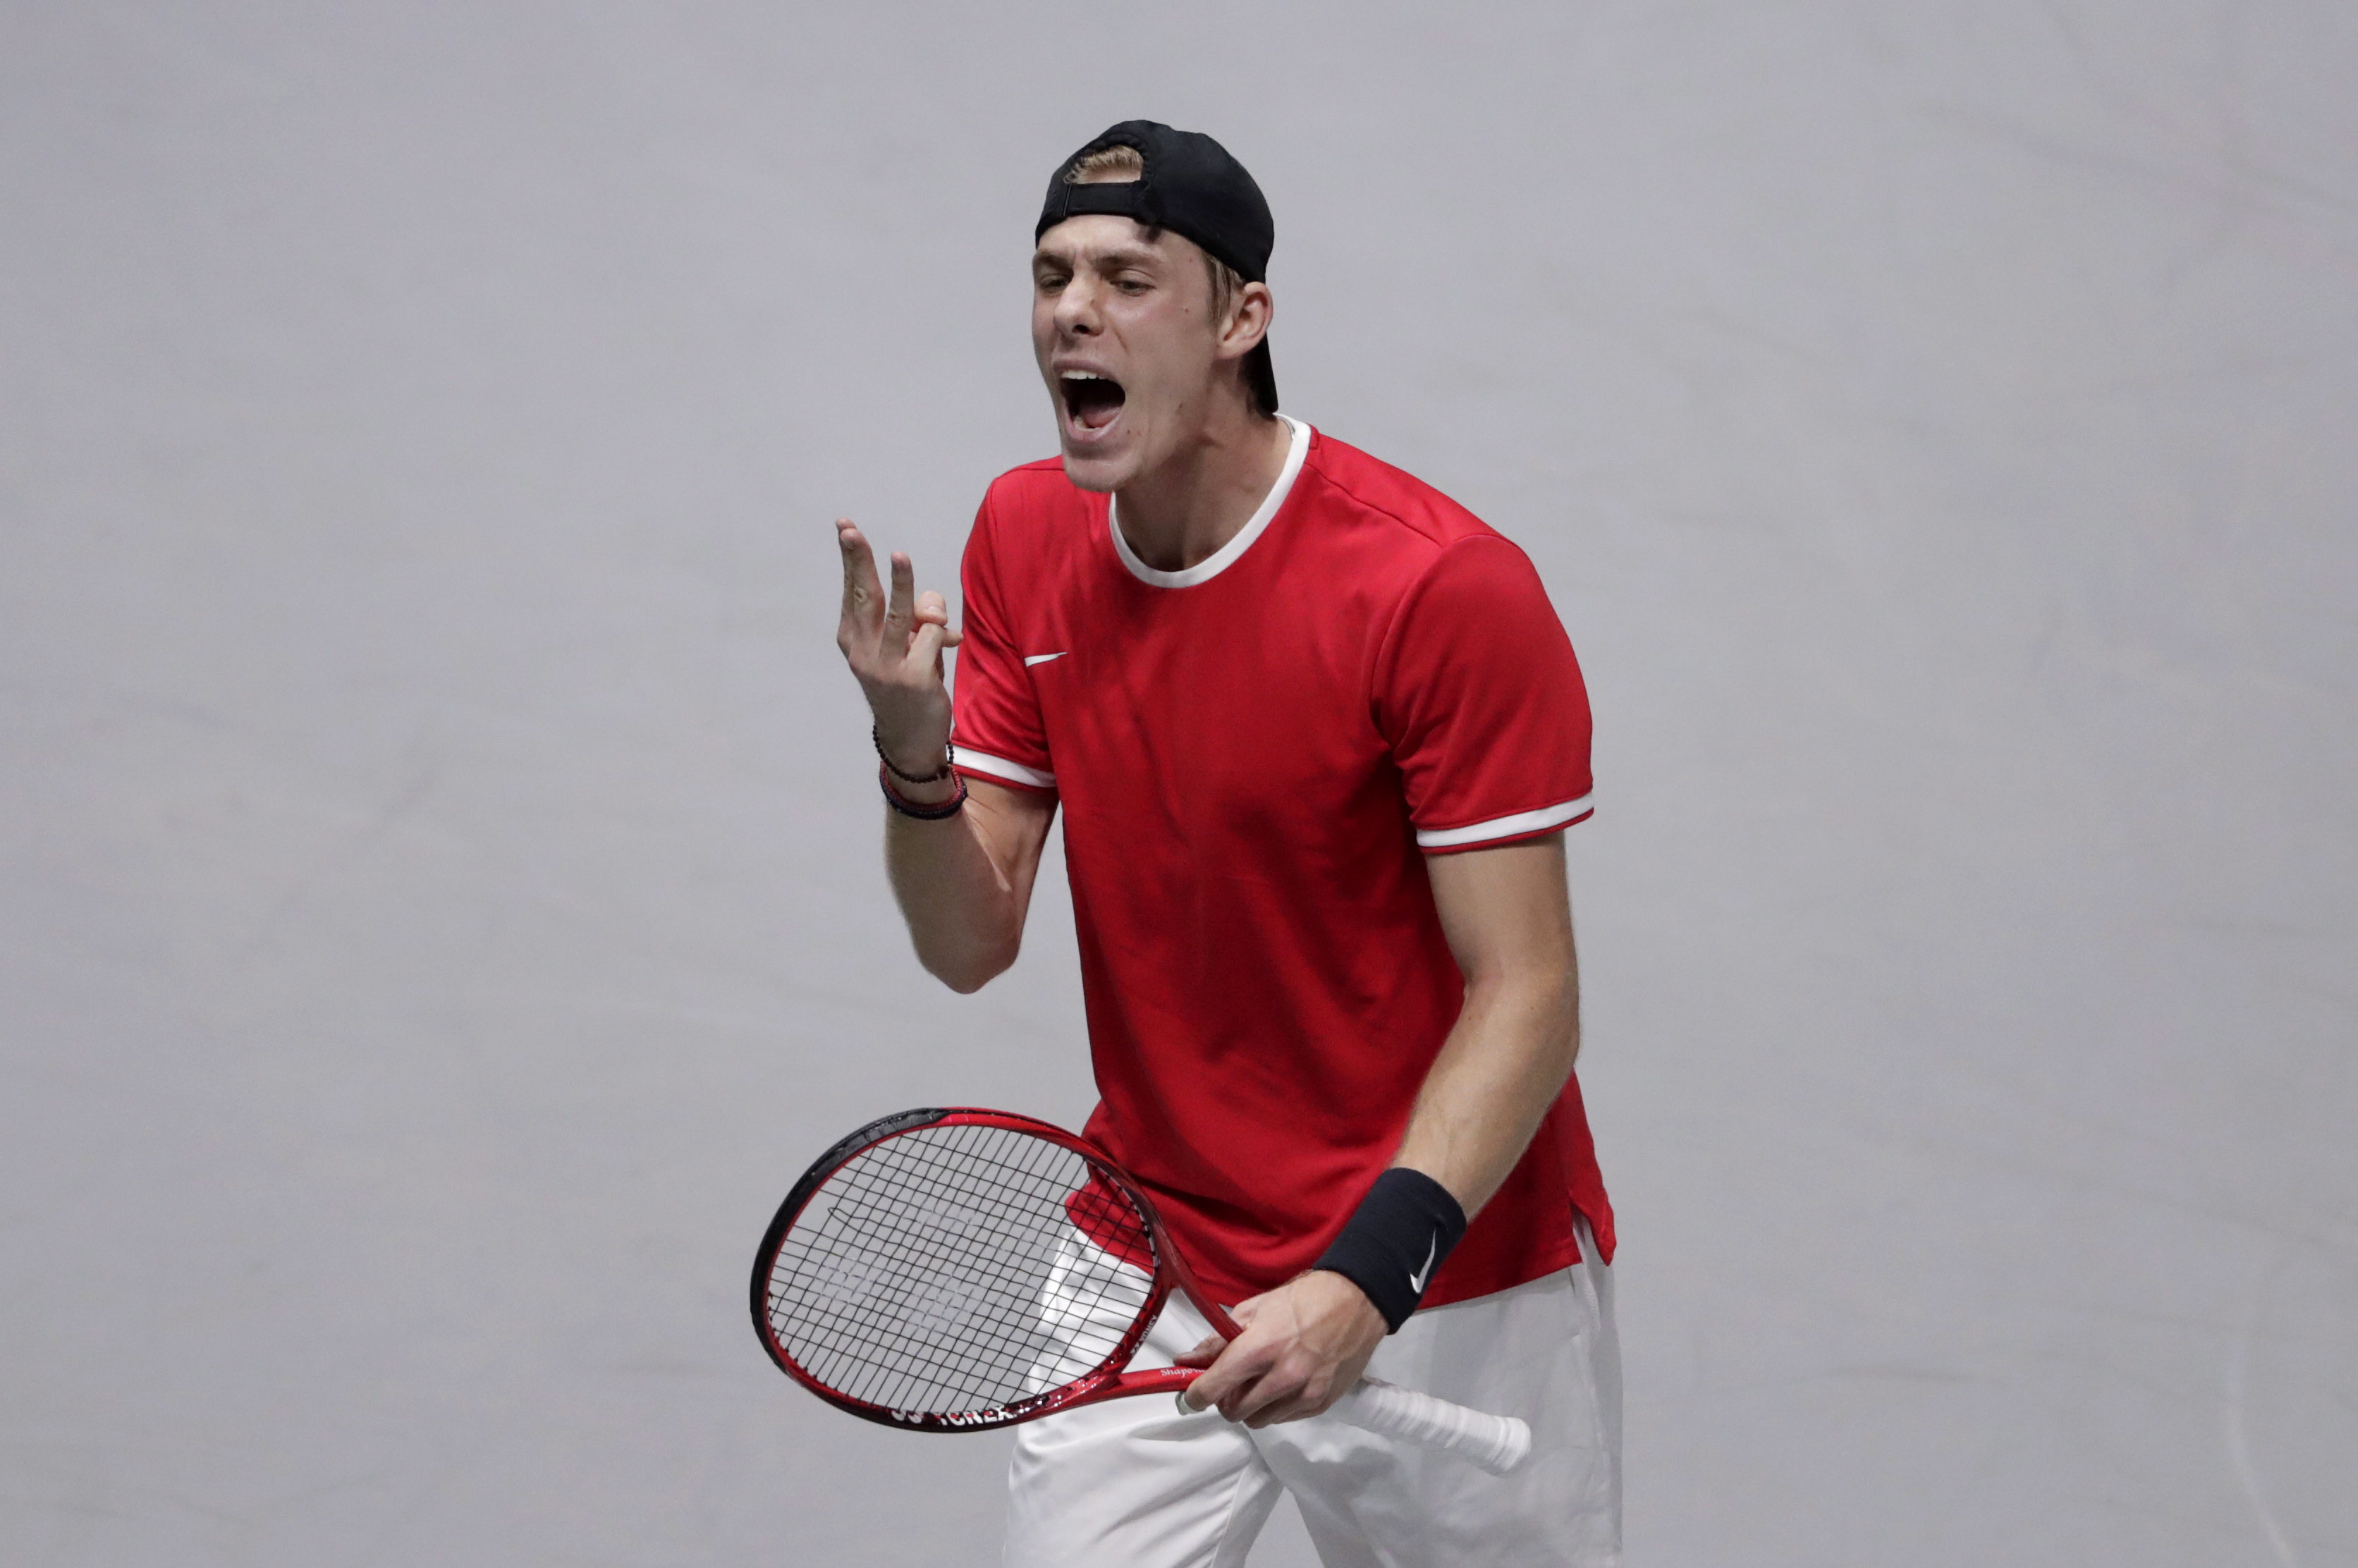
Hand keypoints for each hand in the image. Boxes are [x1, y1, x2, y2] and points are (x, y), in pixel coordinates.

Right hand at [835, 520, 960, 779]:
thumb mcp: (908, 647)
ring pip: (899, 615)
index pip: (853, 591)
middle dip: (858, 561)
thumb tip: (934, 609)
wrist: (910, 739)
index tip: (845, 526)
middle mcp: (863, 652)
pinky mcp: (913, 679)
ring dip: (902, 584)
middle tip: (850, 531)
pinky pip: (931, 638)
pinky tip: (948, 643)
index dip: (851, 559)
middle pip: (864, 597)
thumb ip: (919, 620)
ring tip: (900, 556)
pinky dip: (941, 632)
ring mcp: (886, 667)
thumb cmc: (907, 683)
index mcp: (853, 640)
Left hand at [1173, 1271, 1385, 1427]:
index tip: (1191, 1395)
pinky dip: (1277, 1407)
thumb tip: (1186, 1361)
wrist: (1356, 1302)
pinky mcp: (1322, 1404)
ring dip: (1252, 1406)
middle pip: (1233, 1412)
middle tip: (1233, 1381)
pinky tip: (1285, 1383)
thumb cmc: (1301, 1300)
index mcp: (1260, 1348)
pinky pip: (1284, 1419)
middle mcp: (1282, 1377)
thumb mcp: (1253, 1310)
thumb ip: (1218, 1340)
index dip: (1194, 1395)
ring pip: (1258, 1421)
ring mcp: (1305, 1394)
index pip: (1212, 1389)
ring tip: (1262, 1381)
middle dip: (1226, 1399)